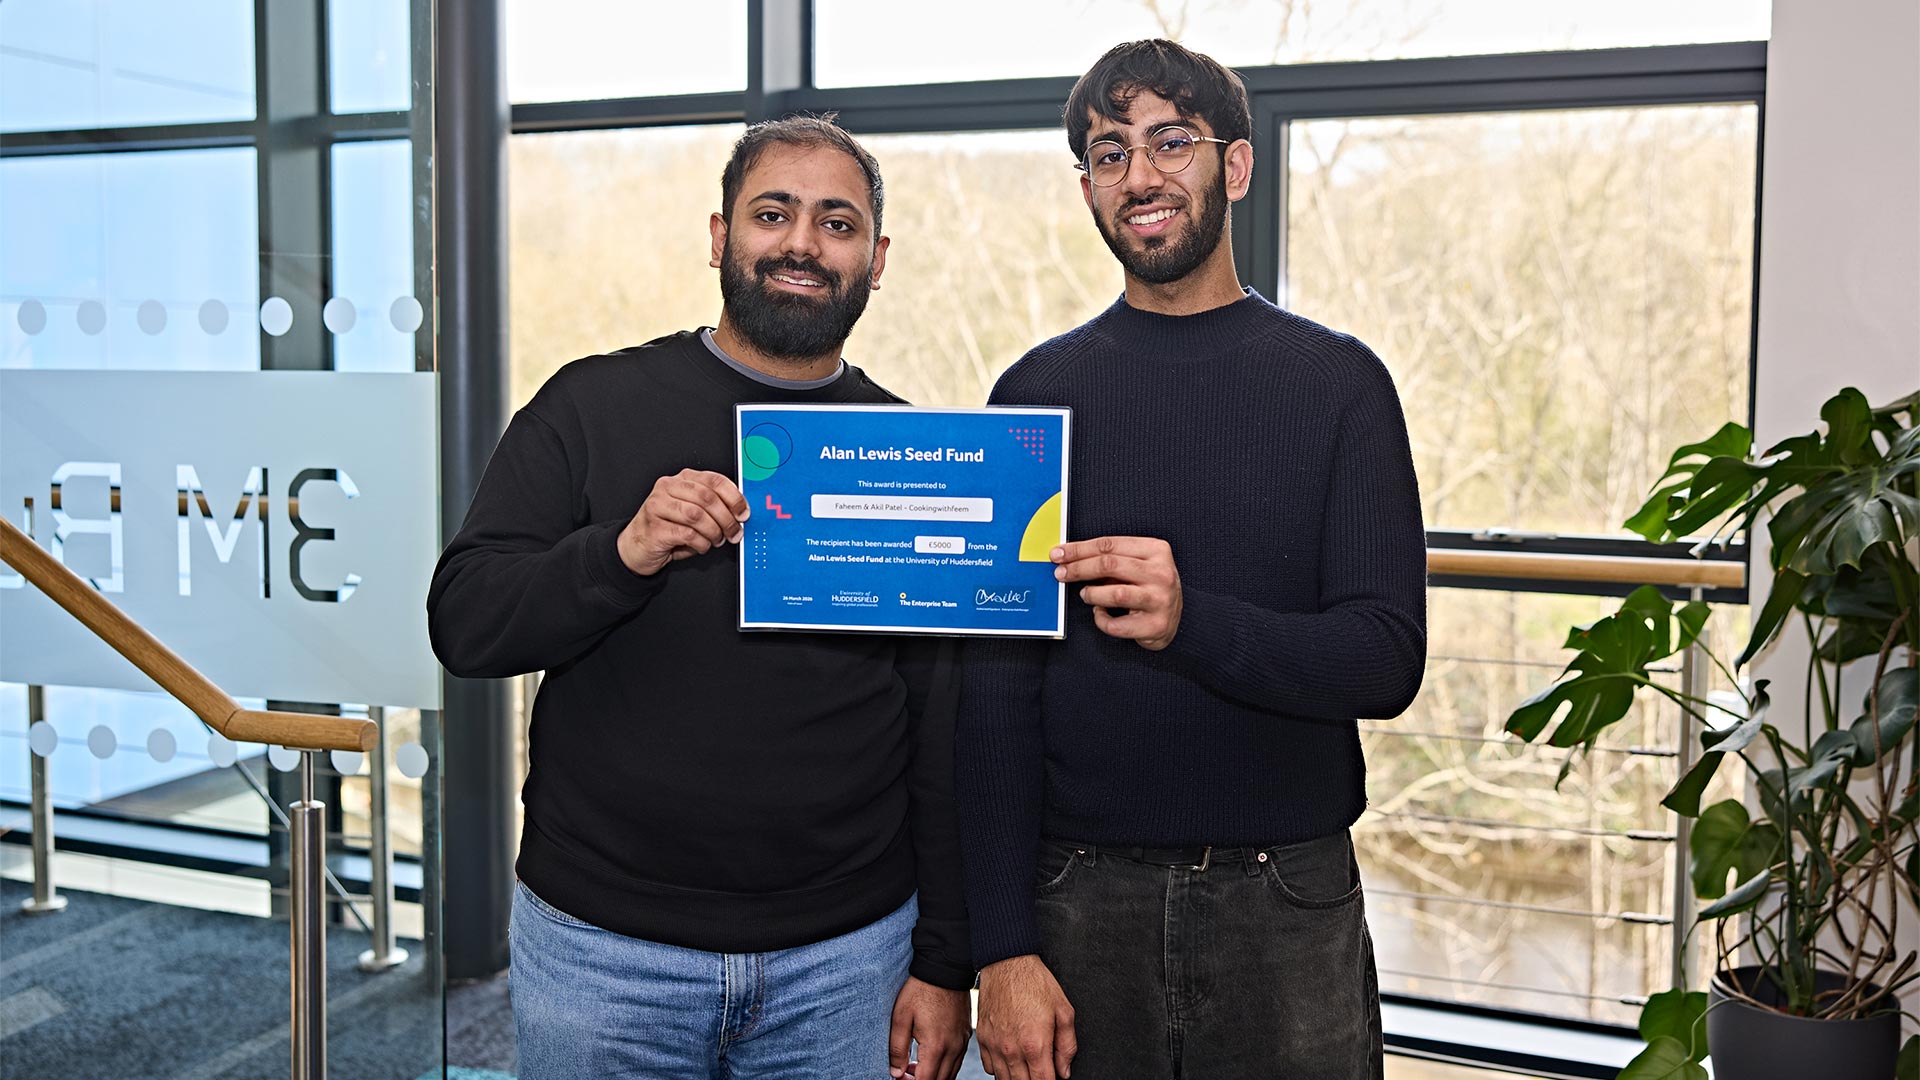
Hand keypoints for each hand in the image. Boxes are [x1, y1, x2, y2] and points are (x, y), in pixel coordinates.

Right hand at [616, 469, 749, 575]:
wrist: (638, 546)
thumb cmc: (669, 528)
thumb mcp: (693, 512)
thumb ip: (713, 506)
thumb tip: (741, 513)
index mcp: (682, 479)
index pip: (714, 480)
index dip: (734, 497)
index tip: (743, 513)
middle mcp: (667, 487)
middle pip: (707, 497)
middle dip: (727, 519)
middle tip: (734, 533)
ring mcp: (657, 506)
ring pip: (697, 515)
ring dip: (714, 532)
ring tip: (716, 540)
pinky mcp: (654, 527)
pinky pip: (687, 534)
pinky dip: (701, 543)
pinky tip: (701, 546)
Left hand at [889, 976, 970, 1079]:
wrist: (945, 968)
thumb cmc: (920, 989)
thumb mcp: (901, 1017)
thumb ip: (897, 1048)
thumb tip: (896, 1073)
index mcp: (936, 1046)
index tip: (898, 1077)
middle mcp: (953, 1048)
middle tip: (904, 1072)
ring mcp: (962, 1042)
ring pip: (950, 1074)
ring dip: (933, 1075)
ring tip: (913, 1065)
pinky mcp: (966, 1035)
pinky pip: (957, 1061)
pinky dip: (944, 1066)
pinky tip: (929, 1056)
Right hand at [976, 954, 1075, 1079]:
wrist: (1007, 963)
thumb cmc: (1036, 983)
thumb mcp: (1064, 1011)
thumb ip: (1067, 1046)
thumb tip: (1064, 1071)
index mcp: (1035, 1045)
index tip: (1054, 1078)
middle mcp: (1012, 1050)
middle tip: (1042, 1071)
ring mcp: (994, 1045)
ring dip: (1017, 1079)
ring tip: (1028, 1069)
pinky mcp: (983, 1039)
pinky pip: (989, 1068)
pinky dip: (1000, 1070)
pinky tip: (1011, 1060)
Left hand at [1052, 536, 1182, 650]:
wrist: (1176, 620)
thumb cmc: (1149, 588)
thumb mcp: (1137, 565)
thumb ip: (1110, 560)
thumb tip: (1069, 557)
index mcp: (1156, 550)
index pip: (1109, 544)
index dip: (1079, 549)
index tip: (1059, 554)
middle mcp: (1161, 573)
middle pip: (1109, 565)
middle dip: (1078, 568)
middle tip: (1060, 573)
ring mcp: (1160, 600)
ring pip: (1115, 594)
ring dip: (1092, 594)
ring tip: (1086, 594)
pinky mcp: (1156, 625)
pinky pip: (1117, 624)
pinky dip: (1101, 619)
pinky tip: (1100, 613)